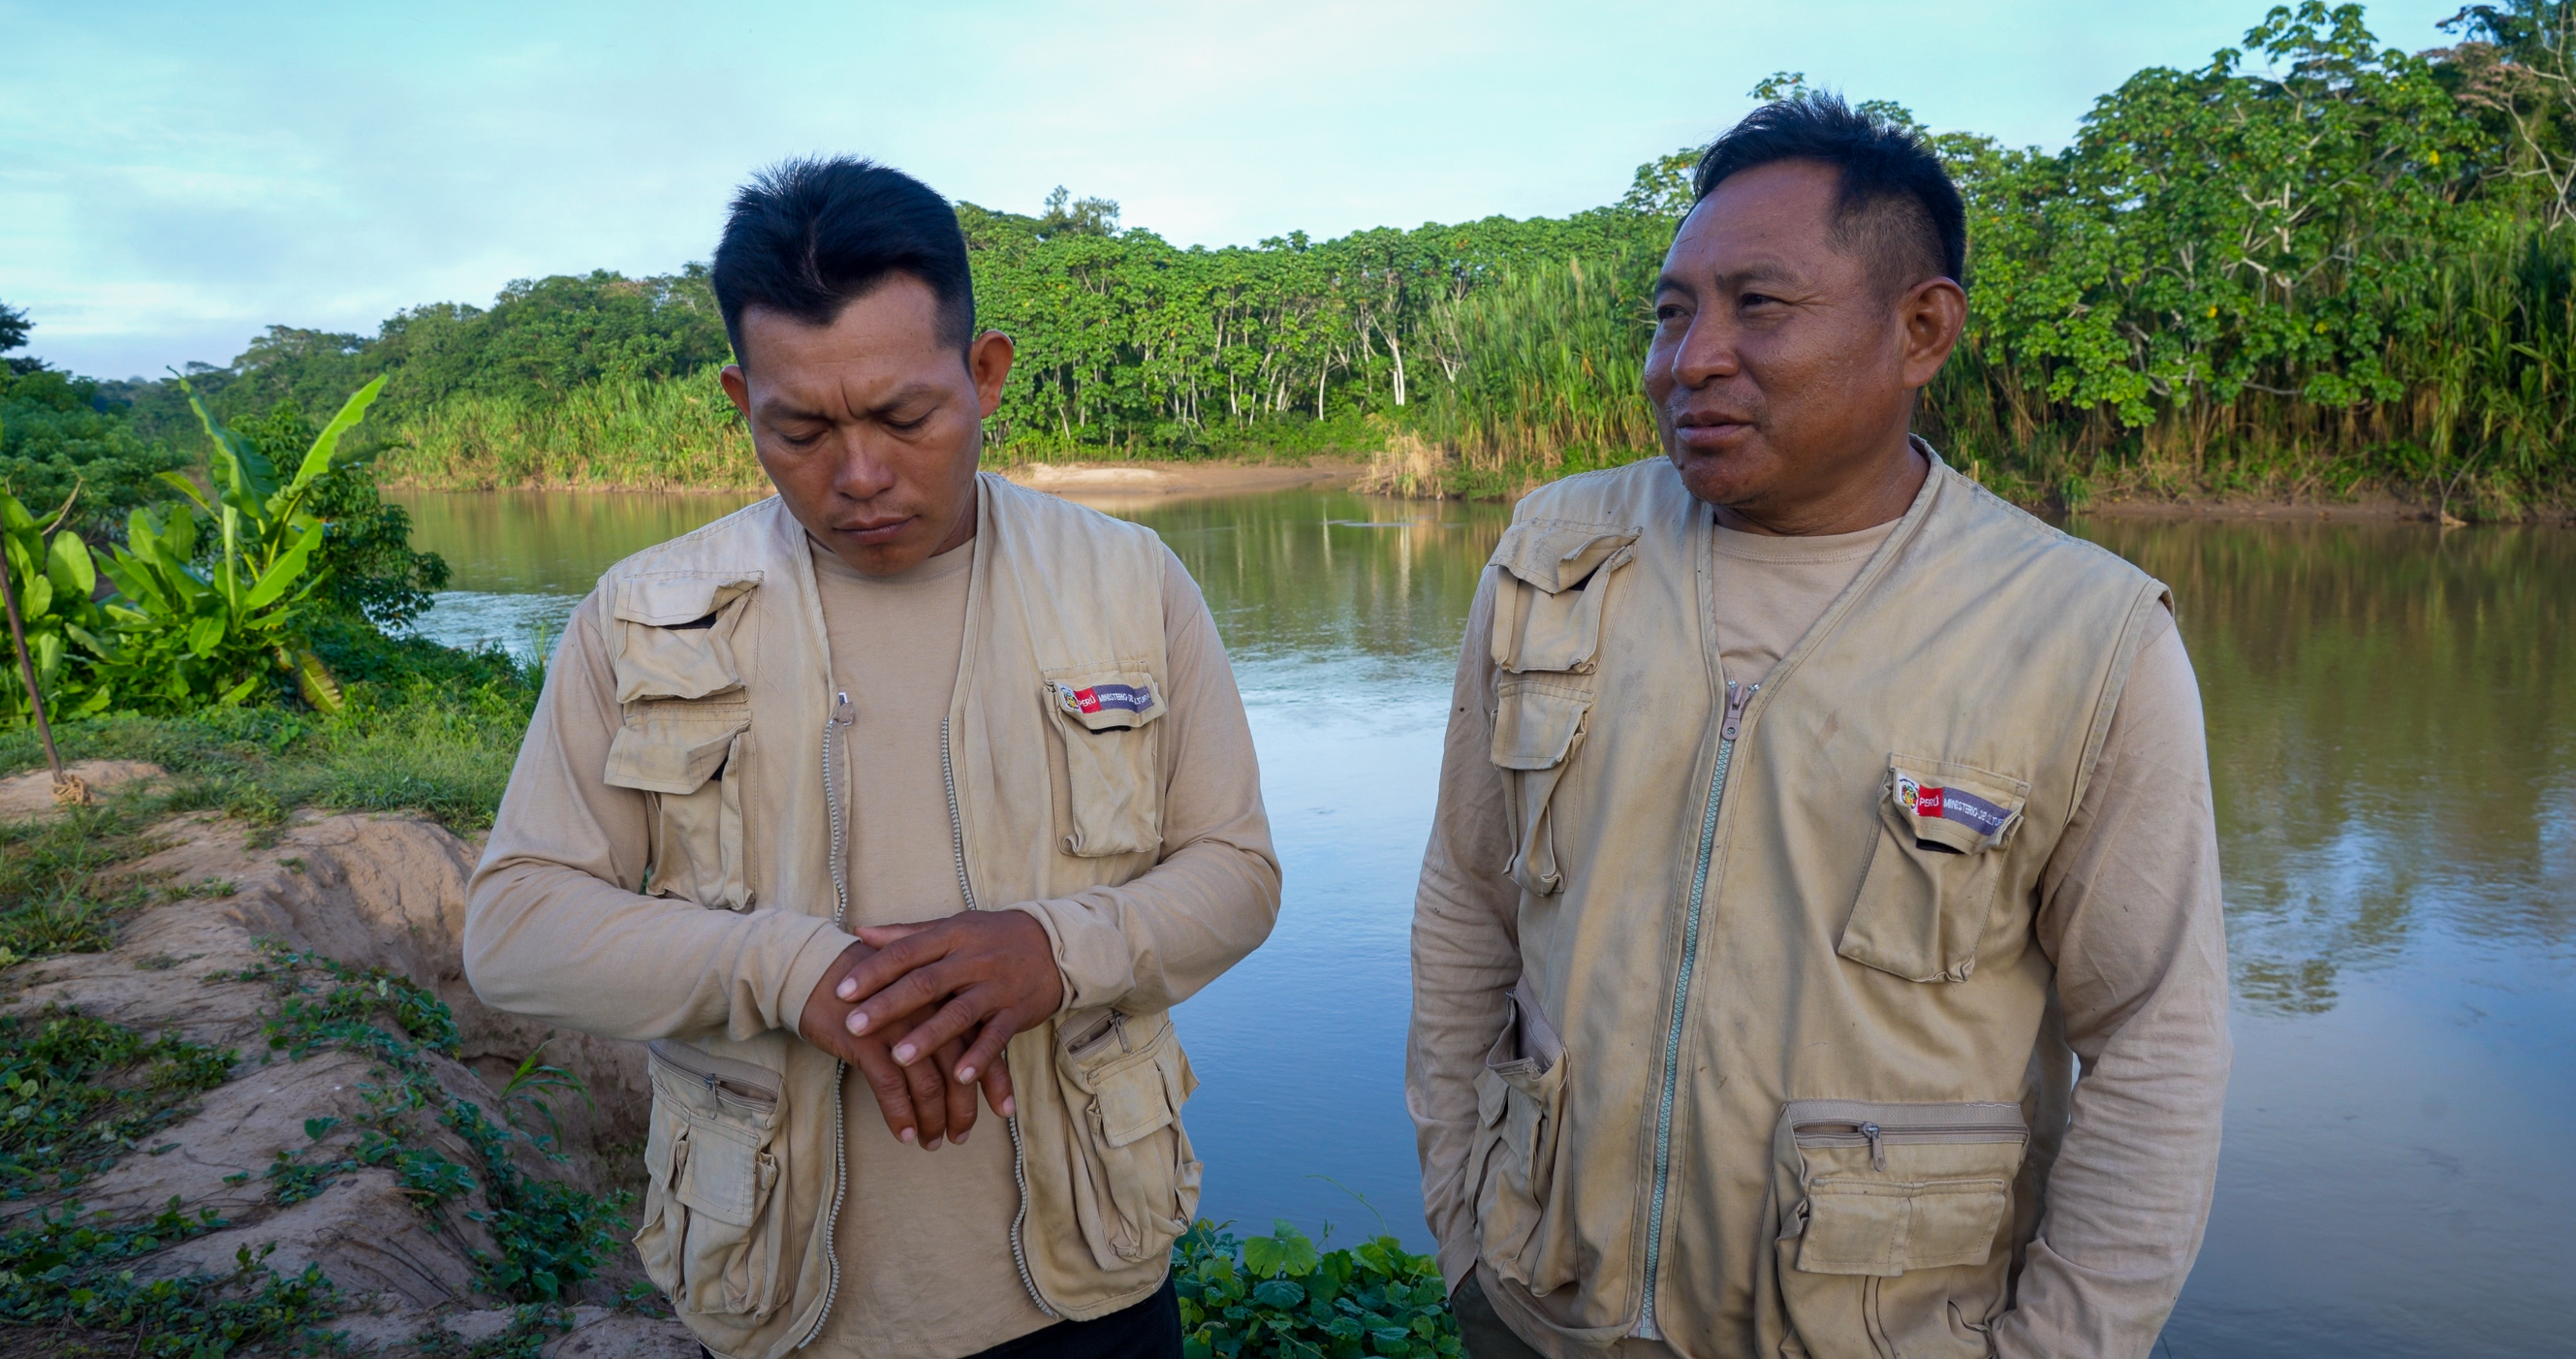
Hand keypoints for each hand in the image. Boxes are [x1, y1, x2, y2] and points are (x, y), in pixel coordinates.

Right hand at [798, 941, 994, 1149]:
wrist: (815, 969)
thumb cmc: (869, 988)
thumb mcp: (912, 997)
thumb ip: (940, 1021)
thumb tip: (964, 1059)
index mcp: (945, 999)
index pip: (982, 1043)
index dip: (995, 1080)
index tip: (1004, 1110)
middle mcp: (929, 1013)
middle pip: (959, 1070)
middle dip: (963, 1110)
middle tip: (961, 1135)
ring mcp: (899, 1027)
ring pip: (928, 1084)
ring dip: (932, 1120)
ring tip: (933, 1142)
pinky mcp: (867, 1041)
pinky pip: (891, 1087)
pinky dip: (900, 1115)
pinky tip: (904, 1135)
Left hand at [835, 911, 1065, 1116]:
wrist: (1056, 945)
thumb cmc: (994, 937)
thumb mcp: (953, 927)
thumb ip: (906, 934)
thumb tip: (859, 931)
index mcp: (951, 936)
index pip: (905, 953)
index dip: (872, 972)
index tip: (842, 991)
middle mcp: (972, 959)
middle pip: (925, 983)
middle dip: (888, 1006)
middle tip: (854, 1026)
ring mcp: (996, 987)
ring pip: (959, 1013)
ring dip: (929, 1037)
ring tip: (899, 1058)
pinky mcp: (1017, 1011)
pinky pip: (997, 1037)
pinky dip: (980, 1057)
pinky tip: (959, 1077)